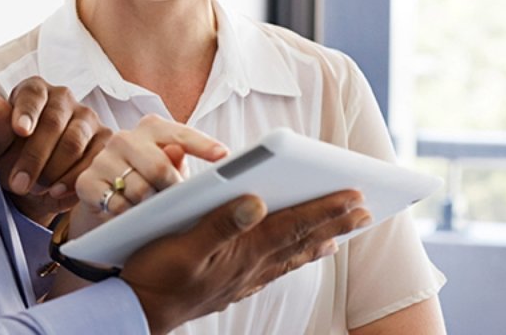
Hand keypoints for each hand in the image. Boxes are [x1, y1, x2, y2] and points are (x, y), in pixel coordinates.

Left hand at [0, 77, 110, 222]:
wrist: (31, 183)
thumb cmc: (9, 157)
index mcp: (34, 90)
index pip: (33, 94)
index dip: (26, 112)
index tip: (20, 131)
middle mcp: (63, 98)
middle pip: (53, 122)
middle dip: (34, 157)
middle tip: (18, 183)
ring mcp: (87, 118)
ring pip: (74, 143)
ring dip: (53, 171)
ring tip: (36, 188)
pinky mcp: (103, 140)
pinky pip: (94, 160)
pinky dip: (74, 179)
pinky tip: (56, 191)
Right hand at [72, 115, 227, 228]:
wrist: (106, 204)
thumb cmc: (149, 184)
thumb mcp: (170, 174)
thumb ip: (183, 165)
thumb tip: (200, 159)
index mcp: (152, 129)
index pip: (180, 135)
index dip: (203, 145)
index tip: (224, 156)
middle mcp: (126, 138)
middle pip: (159, 166)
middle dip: (174, 190)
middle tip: (181, 206)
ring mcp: (103, 158)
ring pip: (138, 189)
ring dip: (150, 208)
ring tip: (154, 214)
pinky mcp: (86, 181)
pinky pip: (115, 204)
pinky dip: (128, 215)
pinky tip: (130, 218)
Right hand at [122, 191, 370, 334]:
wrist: (139, 311)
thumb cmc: (156, 274)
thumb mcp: (182, 244)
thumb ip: (219, 222)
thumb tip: (256, 201)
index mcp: (243, 249)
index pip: (293, 224)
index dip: (326, 208)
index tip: (355, 194)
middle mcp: (250, 265)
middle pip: (301, 239)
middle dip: (334, 222)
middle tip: (366, 210)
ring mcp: (244, 278)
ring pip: (291, 256)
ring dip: (319, 241)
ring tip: (342, 234)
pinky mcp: (233, 286)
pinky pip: (275, 270)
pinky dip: (294, 260)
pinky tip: (297, 258)